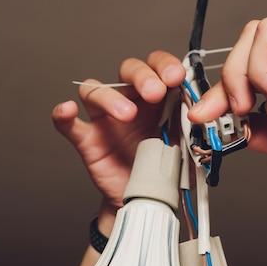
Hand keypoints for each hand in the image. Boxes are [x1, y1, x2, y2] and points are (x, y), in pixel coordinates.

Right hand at [52, 51, 185, 225]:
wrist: (147, 199)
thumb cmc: (163, 167)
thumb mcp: (186, 143)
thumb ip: (191, 124)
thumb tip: (202, 110)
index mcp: (156, 97)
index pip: (156, 66)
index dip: (164, 65)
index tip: (176, 77)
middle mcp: (129, 100)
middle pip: (127, 70)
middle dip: (142, 76)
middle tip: (155, 92)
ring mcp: (105, 120)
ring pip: (96, 91)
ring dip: (111, 97)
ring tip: (127, 115)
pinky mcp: (88, 141)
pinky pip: (70, 124)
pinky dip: (63, 115)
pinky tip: (67, 110)